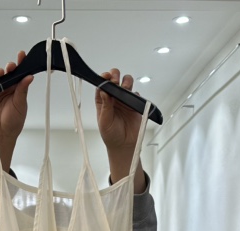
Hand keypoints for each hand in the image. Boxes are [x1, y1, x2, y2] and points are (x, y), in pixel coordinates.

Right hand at [0, 52, 33, 184]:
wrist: (2, 132)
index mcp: (19, 88)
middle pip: (10, 71)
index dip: (22, 63)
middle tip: (12, 66)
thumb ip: (23, 90)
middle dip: (11, 66)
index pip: (21, 73)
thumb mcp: (21, 104)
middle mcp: (9, 86)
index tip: (23, 55)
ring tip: (3, 72)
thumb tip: (29, 77)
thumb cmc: (14, 121)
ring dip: (0, 72)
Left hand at [96, 69, 146, 189]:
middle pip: (114, 79)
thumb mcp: (104, 122)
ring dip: (126, 81)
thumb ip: (105, 107)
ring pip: (126, 83)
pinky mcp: (135, 104)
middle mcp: (114, 98)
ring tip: (125, 88)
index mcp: (103, 101)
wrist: (124, 145)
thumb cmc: (111, 135)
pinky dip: (135, 94)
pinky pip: (136, 94)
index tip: (106, 76)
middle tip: (115, 81)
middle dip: (115, 76)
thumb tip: (103, 92)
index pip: (102, 85)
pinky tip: (132, 100)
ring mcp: (124, 100)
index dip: (104, 78)